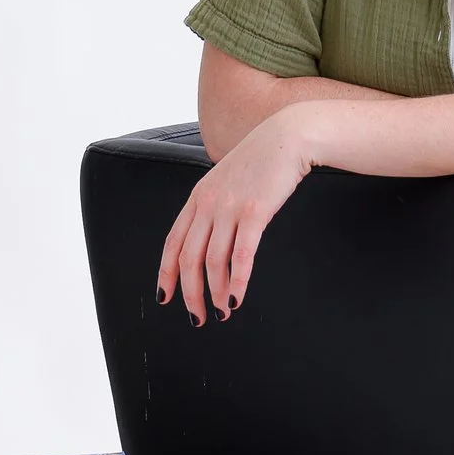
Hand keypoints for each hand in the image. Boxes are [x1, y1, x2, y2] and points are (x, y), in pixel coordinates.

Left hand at [156, 107, 317, 325]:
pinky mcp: (254, 212)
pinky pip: (241, 255)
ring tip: (221, 313)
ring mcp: (229, 207)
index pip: (173, 241)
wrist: (288, 137)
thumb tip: (213, 233)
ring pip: (213, 261)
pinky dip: (236, 282)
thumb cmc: (263, 159)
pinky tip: (236, 299)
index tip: (165, 296)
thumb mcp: (228, 179)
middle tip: (197, 316)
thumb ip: (216, 203)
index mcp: (198, 197)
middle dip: (190, 292)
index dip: (166, 273)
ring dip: (215, 293)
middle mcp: (208, 203)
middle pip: (188, 257)